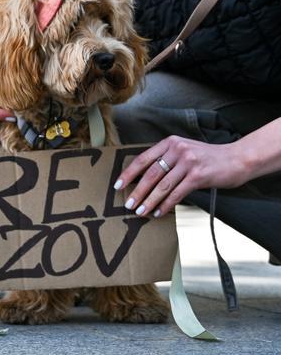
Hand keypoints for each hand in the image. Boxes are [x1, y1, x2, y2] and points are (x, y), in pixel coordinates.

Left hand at [114, 136, 251, 218]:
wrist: (237, 159)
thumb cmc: (207, 158)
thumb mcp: (184, 151)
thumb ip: (166, 160)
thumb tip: (143, 181)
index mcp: (170, 143)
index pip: (143, 159)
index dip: (128, 174)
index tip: (118, 186)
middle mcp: (177, 150)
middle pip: (150, 174)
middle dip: (137, 191)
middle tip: (128, 204)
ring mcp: (188, 162)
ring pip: (162, 185)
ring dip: (149, 201)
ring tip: (140, 211)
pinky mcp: (198, 176)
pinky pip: (177, 193)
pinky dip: (166, 204)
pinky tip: (159, 212)